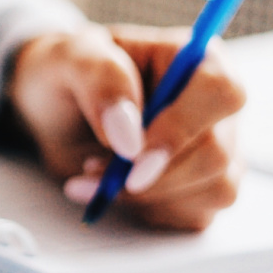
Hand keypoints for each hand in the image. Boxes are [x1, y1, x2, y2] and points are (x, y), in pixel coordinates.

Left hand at [6, 23, 245, 230]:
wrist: (52, 110)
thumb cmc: (65, 73)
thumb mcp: (67, 58)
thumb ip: (101, 80)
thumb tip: (130, 136)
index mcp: (194, 58)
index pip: (219, 92)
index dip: (181, 128)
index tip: (131, 154)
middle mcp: (213, 104)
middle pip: (216, 152)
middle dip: (149, 173)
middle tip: (90, 167)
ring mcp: (215, 148)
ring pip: (212, 189)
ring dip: (144, 195)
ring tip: (92, 171)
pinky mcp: (202, 186)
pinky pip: (195, 214)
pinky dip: (147, 210)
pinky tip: (113, 189)